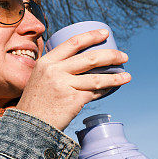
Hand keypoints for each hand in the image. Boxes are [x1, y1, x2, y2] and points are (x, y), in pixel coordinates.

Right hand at [16, 29, 130, 130]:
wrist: (30, 124)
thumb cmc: (36, 101)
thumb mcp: (39, 77)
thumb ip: (55, 68)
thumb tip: (77, 60)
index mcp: (46, 62)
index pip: (73, 42)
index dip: (91, 35)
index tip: (105, 33)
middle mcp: (55, 71)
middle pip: (90, 58)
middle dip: (111, 55)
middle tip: (123, 56)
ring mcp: (64, 86)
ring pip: (97, 78)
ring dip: (115, 76)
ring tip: (127, 76)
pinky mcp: (73, 101)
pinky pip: (94, 93)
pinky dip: (106, 90)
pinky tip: (114, 88)